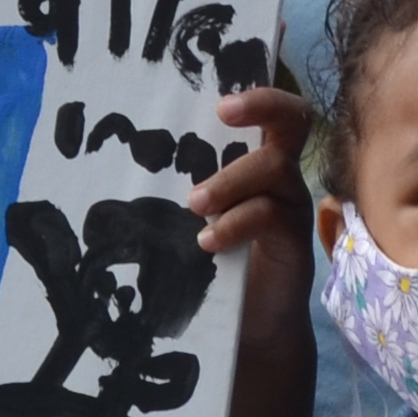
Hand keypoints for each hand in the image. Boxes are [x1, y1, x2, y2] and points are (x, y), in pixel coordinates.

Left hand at [192, 83, 318, 354]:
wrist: (250, 321)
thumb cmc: (215, 259)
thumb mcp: (196, 214)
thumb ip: (181, 185)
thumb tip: (124, 158)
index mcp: (257, 158)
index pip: (272, 111)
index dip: (258, 96)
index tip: (221, 101)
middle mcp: (281, 175)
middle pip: (293, 121)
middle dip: (261, 107)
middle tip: (221, 114)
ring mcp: (291, 205)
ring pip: (275, 168)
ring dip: (230, 180)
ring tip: (195, 204)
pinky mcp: (294, 241)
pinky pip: (271, 216)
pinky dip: (235, 224)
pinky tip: (208, 242)